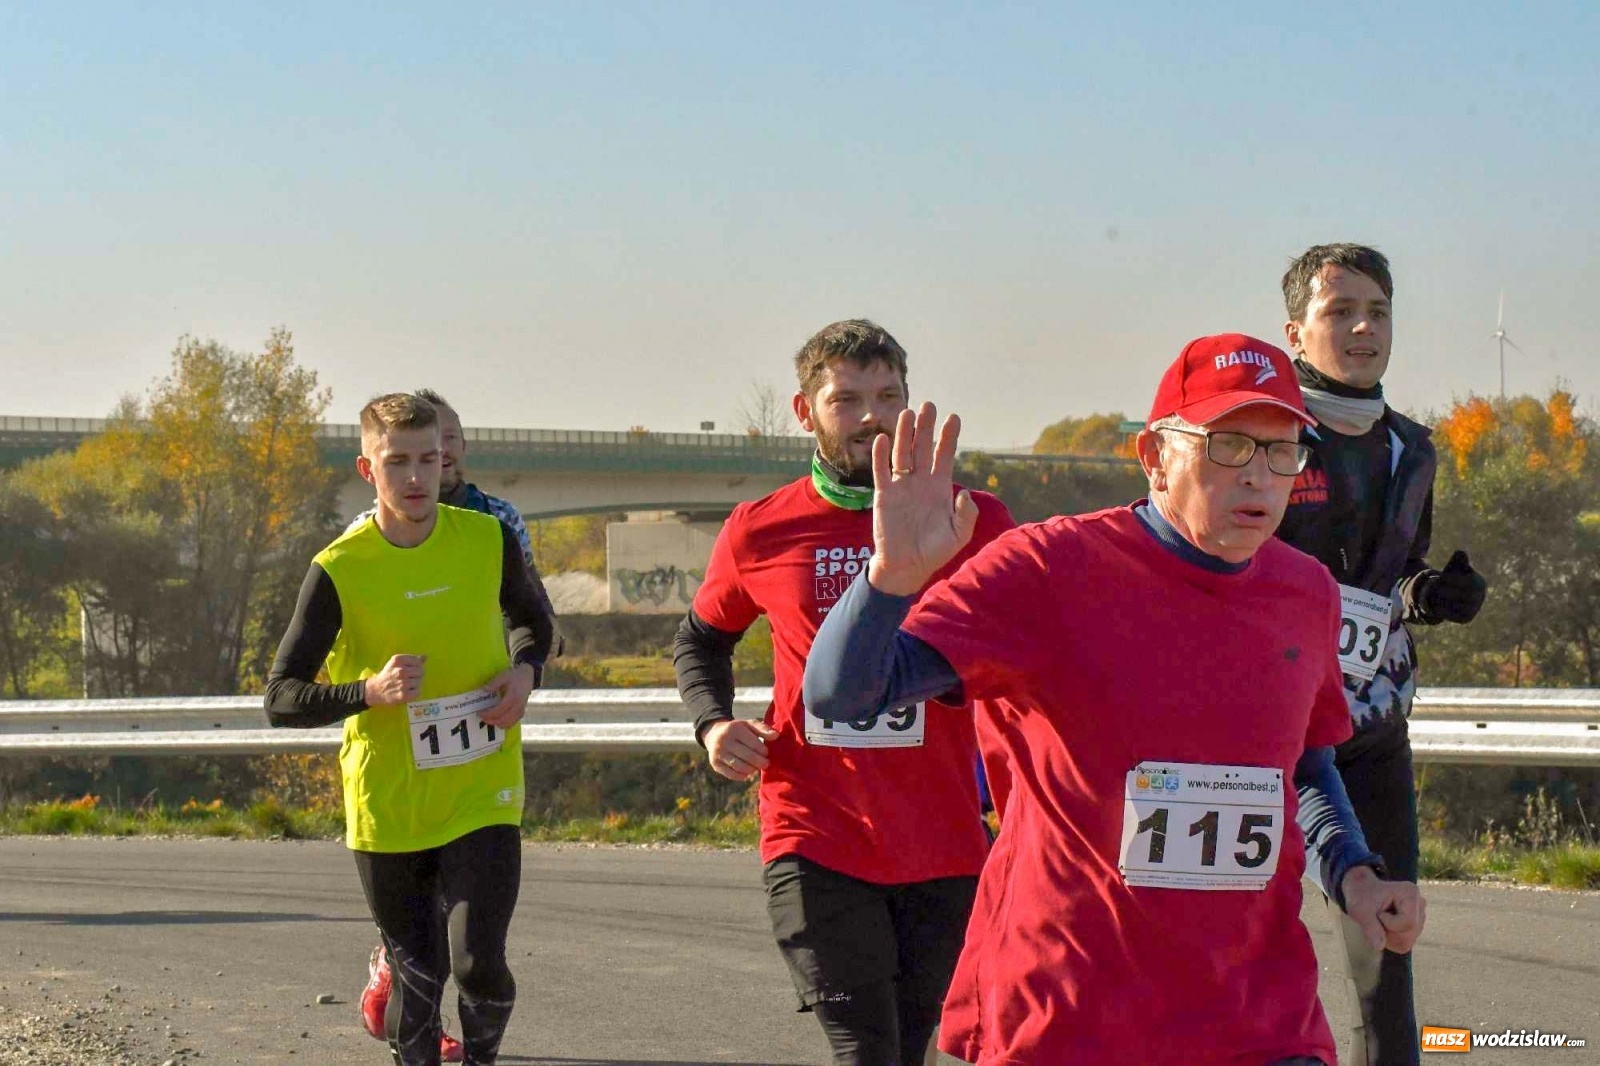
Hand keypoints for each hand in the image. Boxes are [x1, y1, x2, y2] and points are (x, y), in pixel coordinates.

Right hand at [364, 654, 425, 705]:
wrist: (375, 690)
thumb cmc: (388, 675)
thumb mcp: (396, 663)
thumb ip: (411, 660)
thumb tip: (425, 657)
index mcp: (398, 660)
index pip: (418, 661)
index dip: (416, 666)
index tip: (411, 669)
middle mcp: (400, 671)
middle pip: (421, 671)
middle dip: (417, 675)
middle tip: (409, 678)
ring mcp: (402, 683)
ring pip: (419, 682)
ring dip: (415, 684)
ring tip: (407, 685)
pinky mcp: (403, 695)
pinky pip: (418, 692)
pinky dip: (414, 693)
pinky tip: (407, 691)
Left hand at [479, 662, 536, 727]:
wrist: (528, 676)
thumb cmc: (514, 676)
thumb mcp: (503, 676)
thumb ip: (494, 683)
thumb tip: (484, 690)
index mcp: (513, 698)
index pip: (498, 711)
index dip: (487, 714)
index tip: (479, 712)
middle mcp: (517, 707)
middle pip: (502, 720)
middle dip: (490, 720)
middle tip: (481, 716)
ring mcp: (520, 711)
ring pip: (507, 724)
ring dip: (496, 723)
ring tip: (488, 718)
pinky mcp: (521, 713)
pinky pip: (512, 723)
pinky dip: (503, 723)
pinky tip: (497, 718)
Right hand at [704, 719, 778, 781]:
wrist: (714, 735)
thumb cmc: (738, 730)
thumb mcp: (749, 725)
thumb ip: (763, 729)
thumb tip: (776, 736)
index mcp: (734, 729)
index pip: (755, 744)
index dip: (764, 751)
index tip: (766, 753)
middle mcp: (724, 741)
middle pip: (748, 757)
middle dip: (760, 762)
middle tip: (766, 763)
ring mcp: (718, 753)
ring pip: (741, 767)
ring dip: (752, 770)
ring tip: (756, 767)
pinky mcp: (715, 764)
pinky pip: (732, 775)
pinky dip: (743, 775)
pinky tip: (747, 772)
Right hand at [867, 402, 978, 596]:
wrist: (906, 567)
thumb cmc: (934, 552)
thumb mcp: (957, 536)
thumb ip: (965, 515)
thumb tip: (963, 492)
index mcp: (940, 488)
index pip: (944, 456)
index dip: (948, 437)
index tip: (953, 417)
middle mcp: (920, 482)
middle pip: (922, 447)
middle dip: (926, 427)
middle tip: (928, 405)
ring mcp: (901, 486)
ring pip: (902, 454)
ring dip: (904, 434)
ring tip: (906, 413)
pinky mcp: (883, 495)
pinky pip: (881, 471)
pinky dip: (881, 455)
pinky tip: (883, 439)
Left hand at [1341, 866, 1425, 953]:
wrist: (1360, 890)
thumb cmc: (1360, 895)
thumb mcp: (1360, 909)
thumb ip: (1370, 926)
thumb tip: (1379, 946)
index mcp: (1410, 893)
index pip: (1409, 922)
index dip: (1389, 923)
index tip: (1377, 913)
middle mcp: (1420, 904)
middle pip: (1409, 934)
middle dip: (1388, 933)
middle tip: (1376, 920)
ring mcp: (1419, 916)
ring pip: (1407, 941)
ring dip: (1388, 937)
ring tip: (1378, 922)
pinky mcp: (1415, 926)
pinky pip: (1405, 944)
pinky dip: (1391, 940)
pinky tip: (1383, 927)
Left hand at [1422, 550, 1486, 623]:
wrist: (1455, 594)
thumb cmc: (1454, 575)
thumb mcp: (1456, 565)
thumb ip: (1459, 559)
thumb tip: (1460, 553)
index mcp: (1479, 583)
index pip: (1467, 582)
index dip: (1452, 579)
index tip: (1439, 577)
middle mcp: (1479, 598)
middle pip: (1462, 595)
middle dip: (1445, 590)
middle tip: (1432, 587)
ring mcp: (1473, 609)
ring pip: (1455, 606)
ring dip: (1440, 600)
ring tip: (1430, 594)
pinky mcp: (1465, 618)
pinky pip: (1451, 615)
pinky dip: (1441, 609)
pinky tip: (1433, 603)